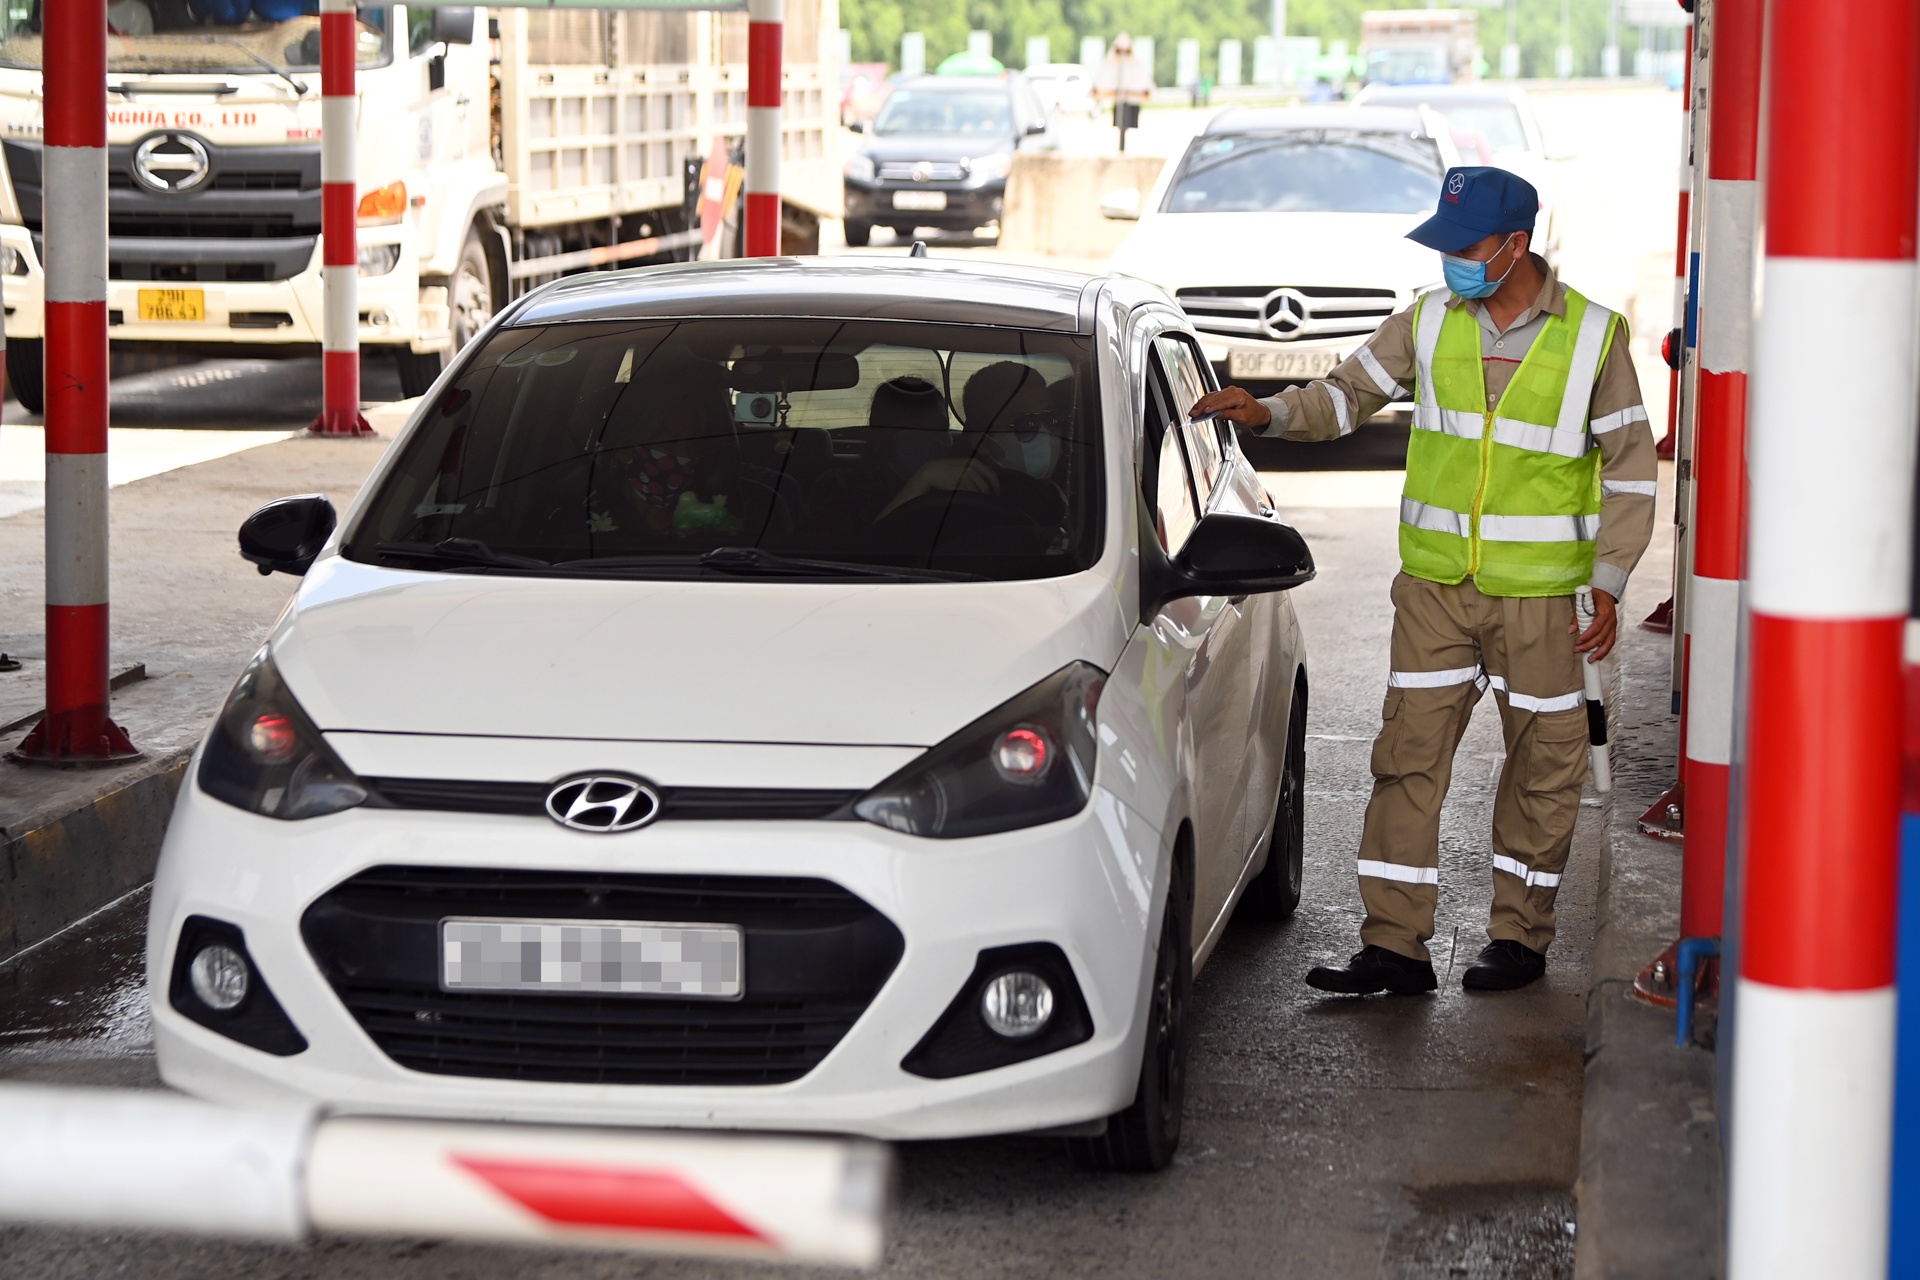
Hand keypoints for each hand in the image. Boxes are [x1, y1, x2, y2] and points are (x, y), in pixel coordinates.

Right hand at [874, 457, 998, 519]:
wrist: (932, 471)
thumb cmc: (948, 469)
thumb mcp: (963, 464)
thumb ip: (975, 470)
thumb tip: (987, 483)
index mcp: (974, 462)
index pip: (992, 474)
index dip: (997, 486)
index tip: (997, 493)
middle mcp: (970, 468)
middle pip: (985, 486)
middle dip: (986, 496)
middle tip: (985, 501)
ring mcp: (964, 476)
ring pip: (977, 492)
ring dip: (978, 499)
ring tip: (975, 502)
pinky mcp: (957, 484)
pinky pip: (968, 495)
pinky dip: (970, 500)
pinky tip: (968, 502)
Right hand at [1191, 386, 1271, 430]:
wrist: (1259, 411)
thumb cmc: (1253, 414)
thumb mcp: (1243, 418)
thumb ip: (1229, 415)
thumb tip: (1216, 414)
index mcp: (1238, 395)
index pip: (1222, 402)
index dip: (1212, 407)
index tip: (1204, 412)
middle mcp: (1231, 391)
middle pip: (1213, 398)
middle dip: (1202, 407)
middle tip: (1193, 414)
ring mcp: (1227, 392)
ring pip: (1210, 397)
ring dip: (1200, 404)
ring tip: (1192, 412)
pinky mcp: (1223, 394)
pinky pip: (1211, 397)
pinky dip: (1203, 402)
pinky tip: (1197, 407)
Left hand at [1571, 589, 1617, 662]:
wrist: (1607, 593)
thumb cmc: (1595, 596)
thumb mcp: (1584, 601)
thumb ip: (1577, 616)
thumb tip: (1571, 630)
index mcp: (1605, 611)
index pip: (1597, 626)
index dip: (1587, 635)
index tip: (1578, 641)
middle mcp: (1611, 619)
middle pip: (1602, 637)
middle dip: (1590, 646)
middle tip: (1578, 650)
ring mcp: (1614, 625)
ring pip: (1609, 642)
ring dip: (1599, 652)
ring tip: (1590, 660)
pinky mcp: (1613, 629)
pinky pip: (1611, 642)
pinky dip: (1605, 651)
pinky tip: (1598, 656)